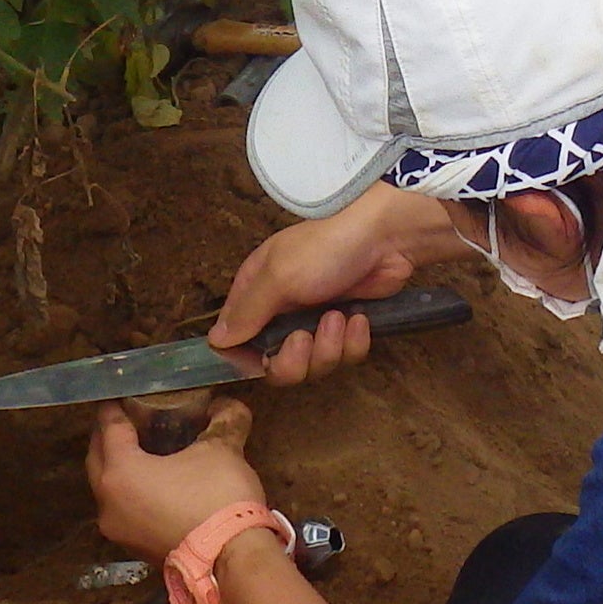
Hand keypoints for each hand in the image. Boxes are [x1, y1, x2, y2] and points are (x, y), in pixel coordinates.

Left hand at [88, 397, 270, 562]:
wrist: (230, 561)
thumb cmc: (217, 498)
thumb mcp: (222, 449)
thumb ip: (222, 420)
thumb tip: (225, 404)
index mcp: (120, 471)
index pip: (109, 427)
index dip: (117, 407)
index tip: (125, 393)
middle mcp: (108, 501)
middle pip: (98, 457)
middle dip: (110, 436)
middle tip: (130, 419)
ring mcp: (118, 529)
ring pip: (107, 487)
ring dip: (119, 467)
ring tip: (144, 450)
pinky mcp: (134, 548)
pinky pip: (123, 509)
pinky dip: (131, 492)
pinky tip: (155, 484)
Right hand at [211, 187, 449, 385]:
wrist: (387, 237)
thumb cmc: (325, 247)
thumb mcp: (278, 275)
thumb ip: (246, 312)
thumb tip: (215, 340)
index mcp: (257, 292)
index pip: (237, 342)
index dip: (249, 358)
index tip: (264, 358)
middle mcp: (283, 312)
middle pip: (277, 365)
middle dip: (294, 360)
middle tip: (305, 338)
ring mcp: (317, 322)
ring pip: (314, 365)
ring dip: (328, 347)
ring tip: (339, 317)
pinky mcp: (349, 329)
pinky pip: (345, 357)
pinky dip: (353, 342)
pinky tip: (359, 318)